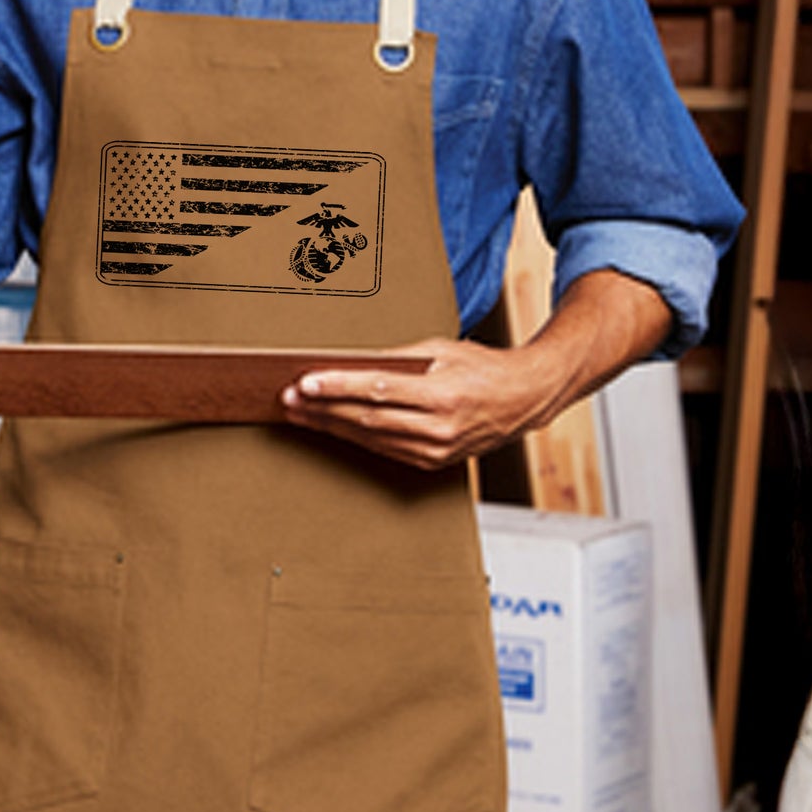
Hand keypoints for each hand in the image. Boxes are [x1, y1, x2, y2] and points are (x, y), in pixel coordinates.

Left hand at [279, 269, 675, 469]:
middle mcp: (440, 427)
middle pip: (368, 419)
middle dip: (323, 409)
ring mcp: (437, 450)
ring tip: (299, 413)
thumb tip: (350, 364)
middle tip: (288, 400)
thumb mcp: (442, 349)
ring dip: (331, 426)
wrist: (523, 400)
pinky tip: (331, 427)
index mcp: (443, 394)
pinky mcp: (433, 462)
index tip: (305, 383)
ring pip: (371, 438)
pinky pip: (385, 450)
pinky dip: (354, 437)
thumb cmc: (483, 368)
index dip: (337, 387)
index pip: (378, 390)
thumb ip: (397, 359)